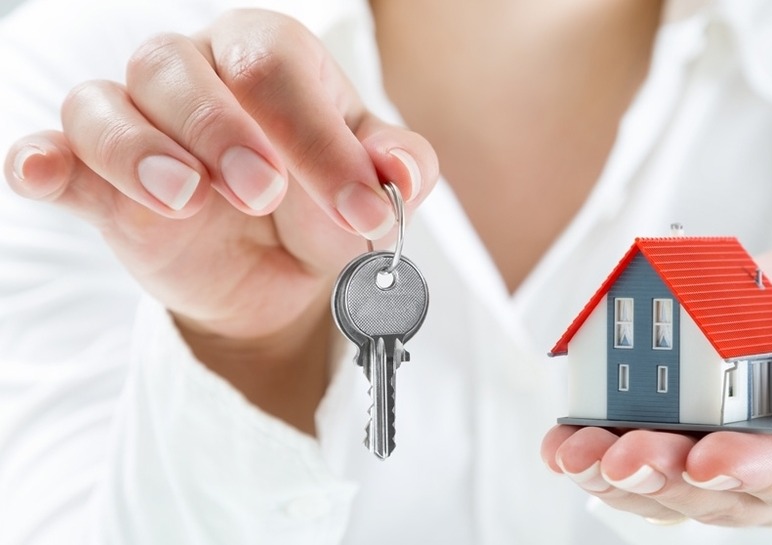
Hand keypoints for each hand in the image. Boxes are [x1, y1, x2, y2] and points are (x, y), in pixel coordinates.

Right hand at [3, 9, 437, 431]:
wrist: (281, 270)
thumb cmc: (323, 207)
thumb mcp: (371, 189)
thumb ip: (398, 170)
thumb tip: (402, 174)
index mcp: (265, 58)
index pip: (273, 66)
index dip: (317, 137)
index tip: (361, 211)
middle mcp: (194, 76)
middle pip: (177, 67)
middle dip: (220, 132)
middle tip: (264, 194)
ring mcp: (137, 125)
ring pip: (101, 104)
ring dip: (137, 148)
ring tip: (185, 198)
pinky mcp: (97, 181)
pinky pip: (53, 155)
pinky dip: (42, 161)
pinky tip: (45, 173)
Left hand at [540, 247, 771, 525]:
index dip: (755, 469)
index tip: (710, 456)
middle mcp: (771, 472)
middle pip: (720, 491)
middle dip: (667, 475)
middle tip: (626, 454)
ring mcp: (716, 468)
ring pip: (667, 491)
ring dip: (618, 478)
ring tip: (579, 453)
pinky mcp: (671, 455)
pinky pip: (633, 473)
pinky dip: (594, 462)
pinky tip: (563, 446)